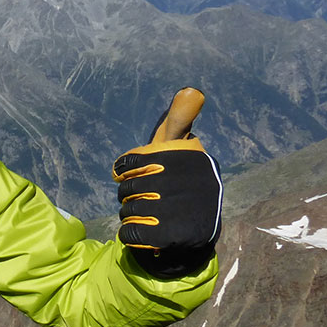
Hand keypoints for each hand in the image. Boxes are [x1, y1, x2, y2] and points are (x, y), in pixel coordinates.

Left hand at [112, 88, 221, 276]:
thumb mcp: (179, 148)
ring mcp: (178, 211)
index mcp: (184, 158)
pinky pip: (130, 234)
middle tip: (145, 197)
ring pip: (127, 211)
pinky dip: (130, 235)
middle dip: (129, 194)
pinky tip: (144, 231)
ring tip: (148, 214)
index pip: (130, 162)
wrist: (200, 230)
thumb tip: (191, 89)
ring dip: (130, 215)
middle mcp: (183, 182)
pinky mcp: (171, 237)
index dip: (127, 170)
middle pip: (126, 187)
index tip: (134, 174)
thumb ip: (179, 120)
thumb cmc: (181, 182)